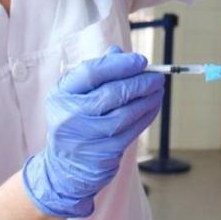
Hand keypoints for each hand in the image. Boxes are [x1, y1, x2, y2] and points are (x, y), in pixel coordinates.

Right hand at [23, 47, 163, 217]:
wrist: (65, 167)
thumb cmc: (74, 122)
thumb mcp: (75, 95)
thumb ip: (96, 73)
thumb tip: (119, 52)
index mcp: (62, 94)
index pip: (91, 72)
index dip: (119, 64)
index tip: (141, 60)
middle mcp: (71, 115)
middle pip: (112, 92)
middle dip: (139, 81)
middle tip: (157, 76)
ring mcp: (87, 137)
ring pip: (125, 113)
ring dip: (147, 99)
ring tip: (158, 89)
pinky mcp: (103, 153)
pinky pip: (131, 130)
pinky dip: (146, 116)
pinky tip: (153, 107)